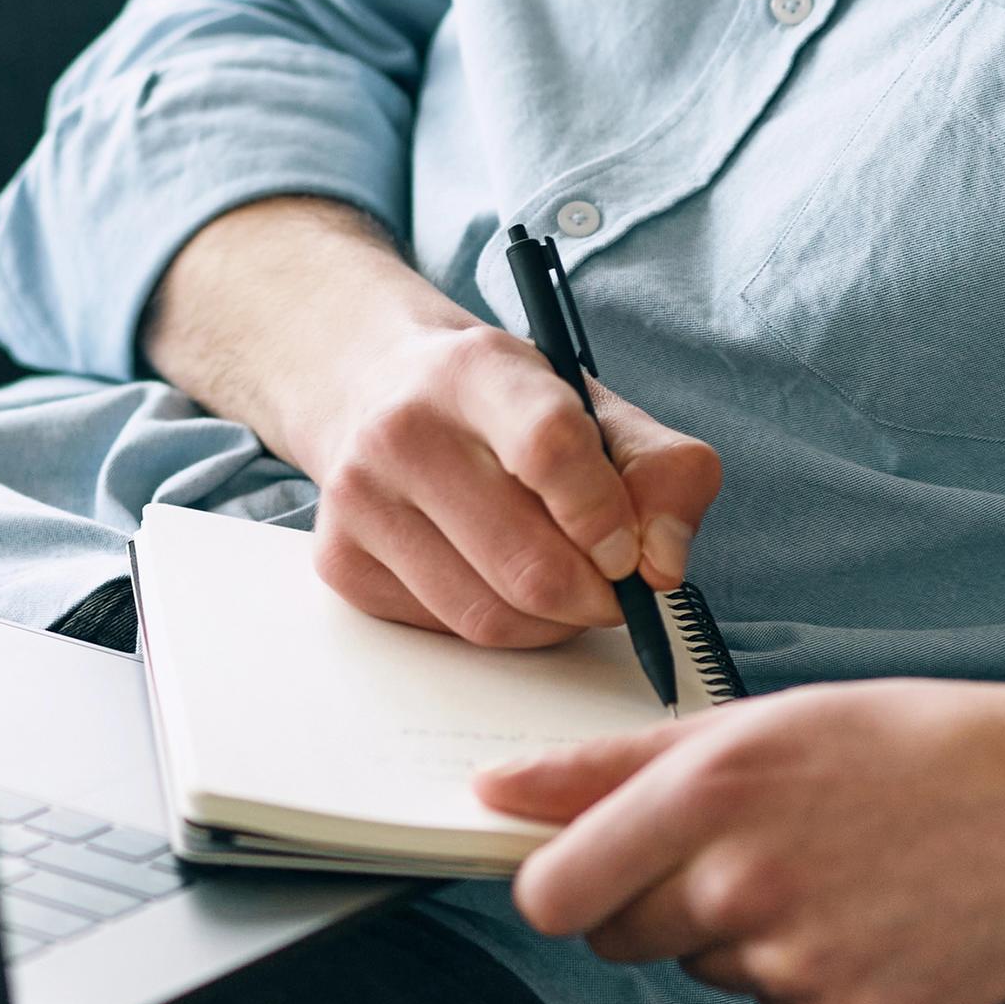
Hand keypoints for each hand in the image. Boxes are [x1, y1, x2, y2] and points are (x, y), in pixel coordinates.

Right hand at [296, 320, 722, 646]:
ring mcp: (360, 500)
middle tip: (612, 587)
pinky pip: (448, 632)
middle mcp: (403, 430)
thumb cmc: (499, 405)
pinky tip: (500, 582)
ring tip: (564, 586)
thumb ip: (662, 471)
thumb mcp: (591, 406)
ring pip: (488, 615)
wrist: (374, 385)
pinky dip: (499, 627)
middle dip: (593, 595)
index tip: (628, 549)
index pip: (549, 448)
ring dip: (551, 622)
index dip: (605, 515)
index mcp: (477, 371)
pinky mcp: (341, 560)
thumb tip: (663, 564)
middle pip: (526, 562)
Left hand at [478, 677, 1004, 1003]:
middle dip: (658, 900)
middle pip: (619, 937)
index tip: (584, 871)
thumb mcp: (761, 722)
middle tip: (752, 849)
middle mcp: (743, 885)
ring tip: (834, 872)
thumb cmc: (908, 749)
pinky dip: (808, 980)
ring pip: (704, 969)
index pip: (555, 892)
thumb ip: (614, 764)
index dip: (561, 884)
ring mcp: (793, 967)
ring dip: (743, 934)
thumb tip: (496, 790)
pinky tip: (868, 923)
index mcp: (711, 792)